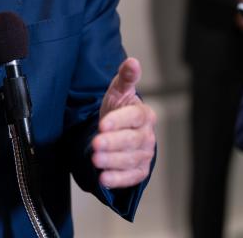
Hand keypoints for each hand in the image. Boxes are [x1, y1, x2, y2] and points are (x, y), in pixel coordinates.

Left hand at [92, 58, 155, 188]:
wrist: (116, 131)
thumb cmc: (117, 109)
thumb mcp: (118, 90)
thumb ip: (125, 77)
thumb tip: (132, 61)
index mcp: (144, 114)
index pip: (135, 117)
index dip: (119, 121)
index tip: (103, 124)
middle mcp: (147, 135)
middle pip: (132, 140)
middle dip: (113, 143)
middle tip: (96, 143)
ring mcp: (144, 154)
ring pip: (129, 159)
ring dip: (112, 161)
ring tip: (95, 159)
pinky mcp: (139, 171)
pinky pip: (130, 177)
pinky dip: (117, 179)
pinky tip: (103, 178)